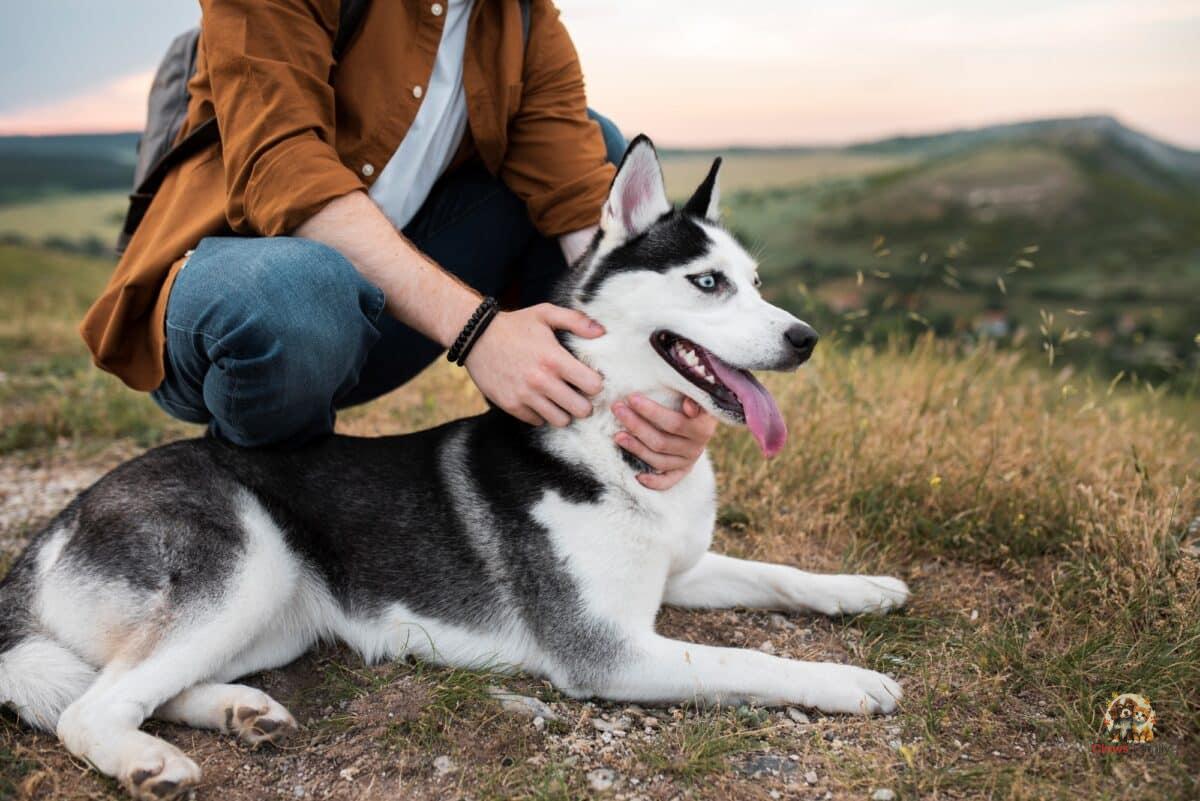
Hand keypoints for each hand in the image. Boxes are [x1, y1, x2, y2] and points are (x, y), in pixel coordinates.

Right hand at [464, 303, 604, 425]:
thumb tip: (602, 332)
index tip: (589, 379)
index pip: (593, 386)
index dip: (595, 384)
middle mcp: (541, 380)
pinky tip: (539, 400)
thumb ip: (576, 320)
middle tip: (578, 395)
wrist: (476, 337)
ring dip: (564, 411)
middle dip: (584, 403)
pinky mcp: (510, 405)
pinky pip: (537, 421)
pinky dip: (541, 414)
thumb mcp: (545, 314)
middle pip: (581, 410)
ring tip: (560, 400)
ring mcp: (525, 396)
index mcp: (554, 359)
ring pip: (560, 420)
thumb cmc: (515, 325)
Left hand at [612, 395, 717, 489]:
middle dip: (636, 425)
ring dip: (636, 448)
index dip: (651, 412)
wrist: (705, 417)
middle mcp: (696, 448)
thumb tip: (689, 407)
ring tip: (617, 435)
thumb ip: (695, 396)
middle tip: (617, 409)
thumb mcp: (698, 393)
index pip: (673, 423)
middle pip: (660, 441)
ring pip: (658, 460)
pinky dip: (654, 482)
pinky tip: (637, 477)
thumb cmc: (694, 398)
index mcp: (702, 428)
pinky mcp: (682, 471)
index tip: (631, 397)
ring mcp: (688, 461)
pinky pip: (668, 481)